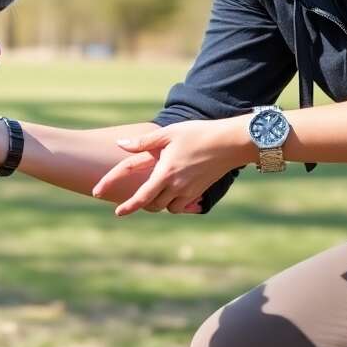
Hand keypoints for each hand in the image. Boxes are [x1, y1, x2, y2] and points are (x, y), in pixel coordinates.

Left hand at [93, 116, 251, 215]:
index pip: (141, 196)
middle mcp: (176, 186)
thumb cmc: (197, 134)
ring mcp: (189, 191)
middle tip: (136, 196)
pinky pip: (181, 206)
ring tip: (156, 189)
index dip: (128, 206)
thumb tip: (120, 144)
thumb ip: (143, 142)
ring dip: (158, 202)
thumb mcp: (168, 133)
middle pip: (152, 204)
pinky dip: (174, 203)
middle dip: (142, 203)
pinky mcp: (198, 192)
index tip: (117, 213)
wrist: (229, 143)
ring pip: (167, 207)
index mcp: (165, 173)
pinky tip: (173, 191)